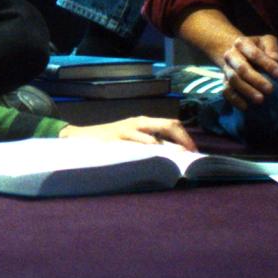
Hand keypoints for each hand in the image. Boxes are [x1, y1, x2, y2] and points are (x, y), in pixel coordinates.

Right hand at [59, 116, 196, 151]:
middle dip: (184, 139)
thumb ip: (148, 144)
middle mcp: (140, 122)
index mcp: (145, 122)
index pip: (172, 125)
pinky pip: (136, 140)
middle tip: (193, 155)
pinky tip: (155, 152)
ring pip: (155, 132)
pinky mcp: (117, 136)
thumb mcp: (132, 140)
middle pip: (170, 124)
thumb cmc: (110, 141)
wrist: (82, 137)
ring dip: (170, 145)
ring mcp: (129, 128)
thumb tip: (172, 156)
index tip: (195, 152)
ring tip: (181, 156)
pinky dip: (147, 146)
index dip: (186, 137)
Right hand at [217, 34, 277, 109]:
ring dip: (247, 91)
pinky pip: (226, 91)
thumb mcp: (268, 42)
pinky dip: (235, 100)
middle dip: (256, 80)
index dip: (267, 64)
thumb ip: (272, 49)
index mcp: (241, 43)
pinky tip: (246, 107)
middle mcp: (231, 55)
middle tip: (270, 90)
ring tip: (260, 100)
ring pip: (233, 81)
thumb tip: (276, 60)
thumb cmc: (259, 48)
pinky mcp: (224, 82)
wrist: (239, 53)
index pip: (254, 53)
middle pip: (242, 69)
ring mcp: (226, 69)